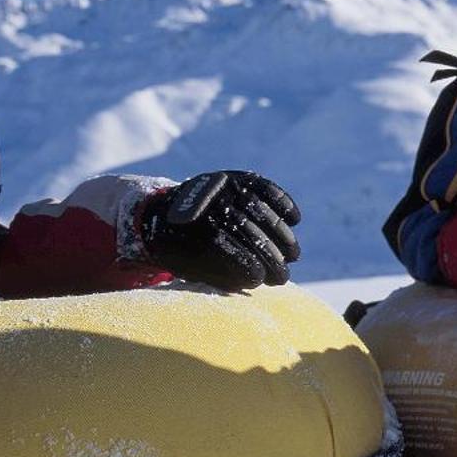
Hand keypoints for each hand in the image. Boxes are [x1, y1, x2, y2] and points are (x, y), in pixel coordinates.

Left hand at [143, 171, 301, 289]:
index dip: (249, 266)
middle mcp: (204, 204)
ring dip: (281, 233)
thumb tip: (254, 280)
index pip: (225, 249)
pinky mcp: (232, 176)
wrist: (161, 213)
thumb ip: (218, 275)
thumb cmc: (180, 251)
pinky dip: (281, 200)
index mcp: (187, 231)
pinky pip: (261, 185)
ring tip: (294, 254)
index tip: (263, 280)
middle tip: (285, 275)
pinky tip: (295, 219)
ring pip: (257, 208)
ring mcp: (220, 187)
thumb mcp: (188, 268)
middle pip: (245, 229)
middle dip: (270, 255)